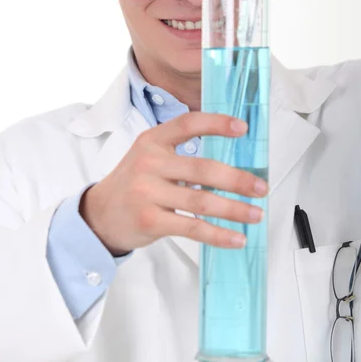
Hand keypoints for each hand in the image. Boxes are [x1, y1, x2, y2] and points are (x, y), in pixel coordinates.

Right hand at [80, 112, 267, 254]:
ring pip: (201, 201)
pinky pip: (192, 228)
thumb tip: (230, 164)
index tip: (242, 129)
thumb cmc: (133, 183)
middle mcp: (149, 162)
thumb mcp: (148, 156)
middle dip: (237, 179)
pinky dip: (218, 234)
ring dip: (234, 209)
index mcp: (152, 140)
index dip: (216, 123)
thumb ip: (180, 153)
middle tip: (260, 187)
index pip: (188, 124)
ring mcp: (147, 192)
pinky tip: (236, 237)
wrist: (99, 214)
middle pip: (202, 168)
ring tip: (255, 214)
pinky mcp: (149, 220)